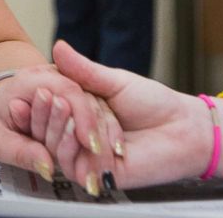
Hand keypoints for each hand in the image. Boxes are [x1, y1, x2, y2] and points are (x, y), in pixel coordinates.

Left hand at [0, 63, 121, 194]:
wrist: (2, 107)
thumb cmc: (0, 122)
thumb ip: (21, 152)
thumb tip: (47, 166)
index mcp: (31, 79)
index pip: (64, 90)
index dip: (80, 116)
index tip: (90, 144)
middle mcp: (53, 76)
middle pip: (84, 95)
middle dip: (95, 127)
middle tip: (102, 154)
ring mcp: (68, 83)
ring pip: (95, 102)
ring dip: (104, 131)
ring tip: (109, 157)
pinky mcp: (79, 94)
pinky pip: (99, 108)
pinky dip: (107, 130)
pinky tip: (114, 150)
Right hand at [50, 40, 210, 187]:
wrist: (182, 128)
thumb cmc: (154, 103)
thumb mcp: (114, 81)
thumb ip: (83, 70)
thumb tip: (59, 47)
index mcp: (79, 110)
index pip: (47, 105)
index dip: (42, 96)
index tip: (40, 87)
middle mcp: (77, 133)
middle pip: (47, 127)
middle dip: (56, 111)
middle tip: (66, 99)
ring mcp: (85, 155)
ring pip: (56, 145)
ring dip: (69, 128)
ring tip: (81, 114)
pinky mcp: (94, 174)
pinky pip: (72, 164)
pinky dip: (77, 147)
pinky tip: (88, 137)